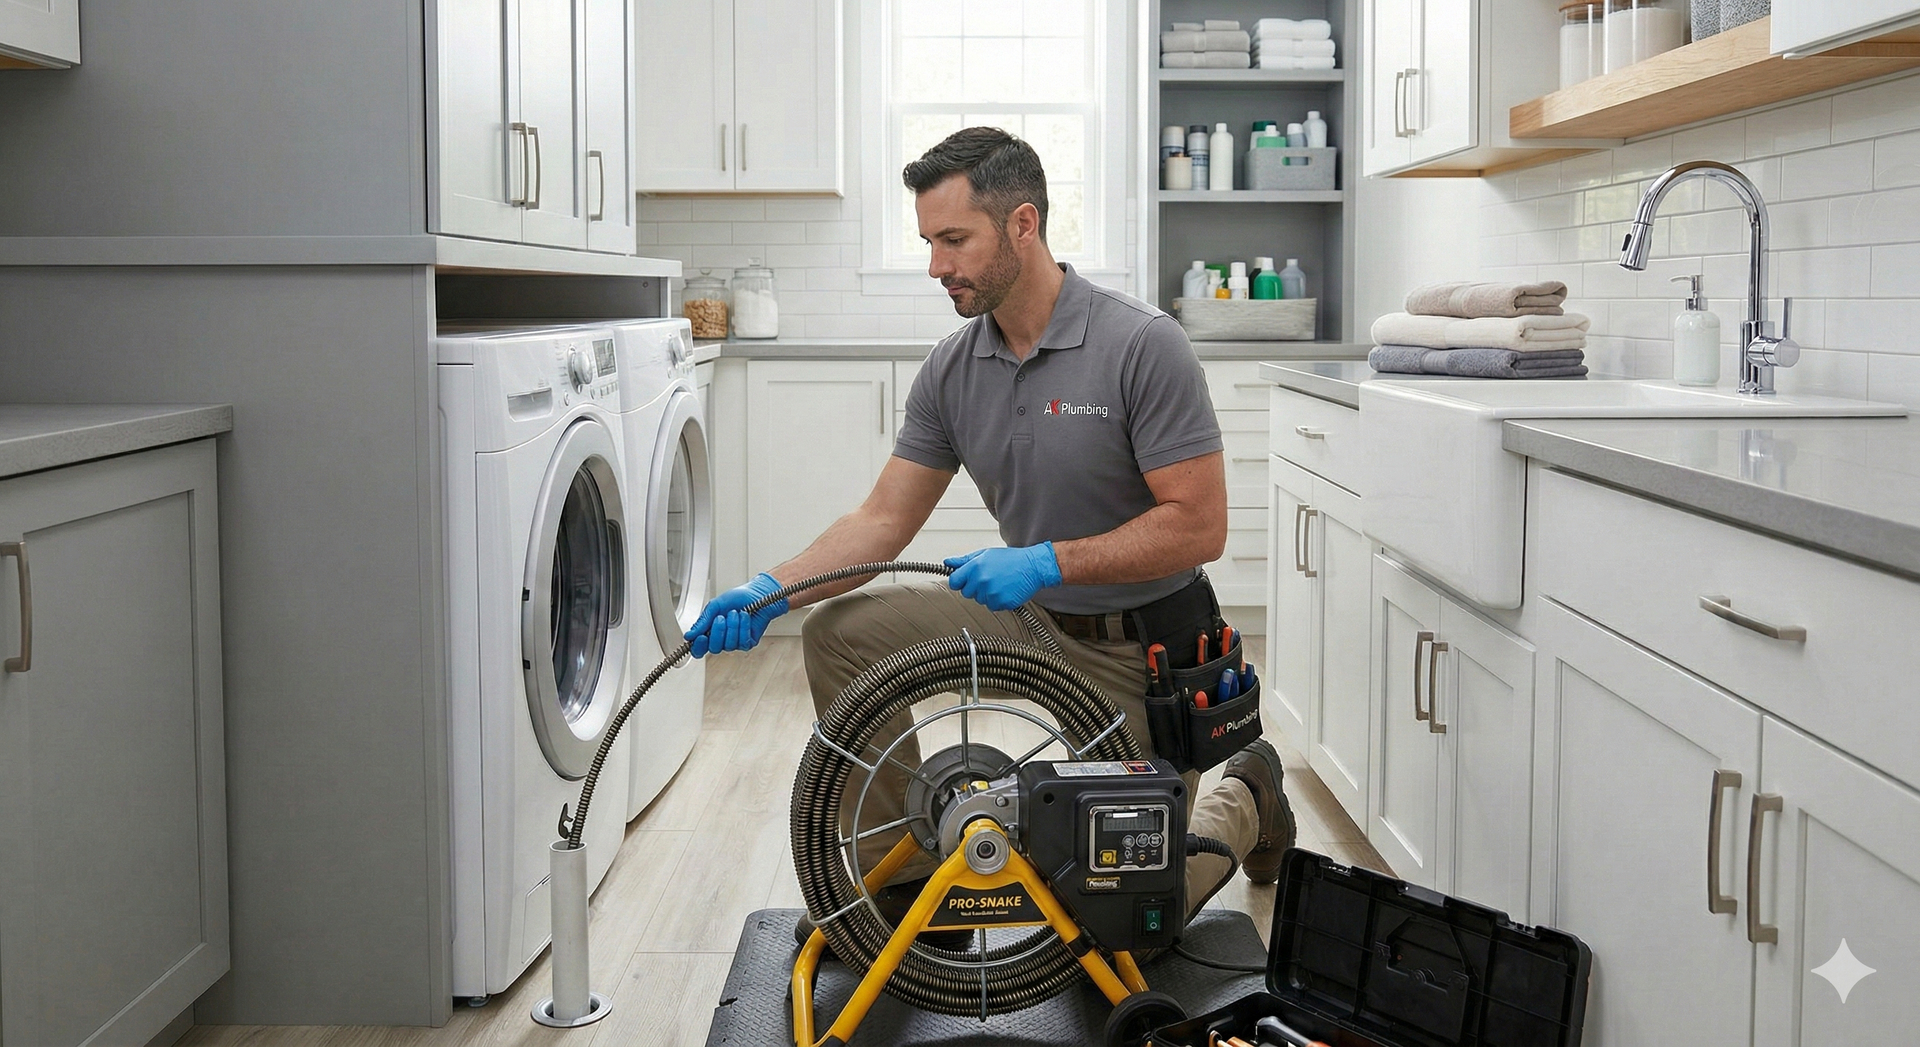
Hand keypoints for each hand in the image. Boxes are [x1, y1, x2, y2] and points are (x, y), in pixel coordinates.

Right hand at [685, 572, 788, 657]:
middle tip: (722, 617)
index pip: (699, 648)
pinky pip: (742, 642)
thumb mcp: (715, 606)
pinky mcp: (748, 643)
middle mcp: (722, 639)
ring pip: (728, 645)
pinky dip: (743, 628)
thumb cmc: (738, 598)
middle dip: (718, 632)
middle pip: (714, 648)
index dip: (698, 647)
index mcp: (710, 631)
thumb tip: (690, 635)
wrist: (758, 594)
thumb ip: (702, 621)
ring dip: (732, 626)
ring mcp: (735, 642)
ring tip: (736, 613)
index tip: (701, 637)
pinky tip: (745, 618)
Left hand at [945, 543, 1062, 611]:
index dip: (959, 581)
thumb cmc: (1011, 559)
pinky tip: (1005, 590)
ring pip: (980, 600)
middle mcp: (982, 580)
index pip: (954, 581)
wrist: (1033, 567)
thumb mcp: (986, 554)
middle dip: (975, 587)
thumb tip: (948, 563)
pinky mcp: (1001, 603)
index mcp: (975, 567)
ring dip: (987, 595)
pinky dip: (998, 601)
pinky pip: (992, 606)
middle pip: (967, 593)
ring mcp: (991, 593)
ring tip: (1000, 583)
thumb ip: (964, 560)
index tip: (965, 580)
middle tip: (989, 578)